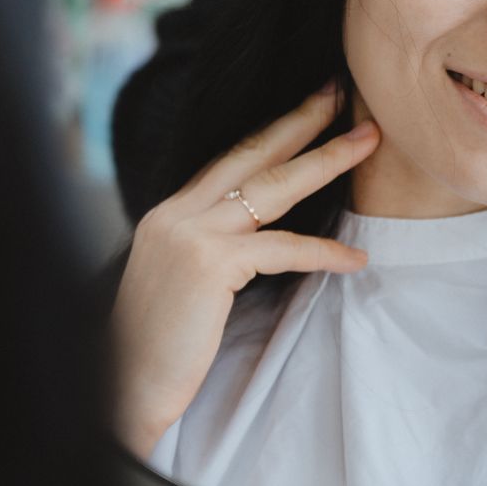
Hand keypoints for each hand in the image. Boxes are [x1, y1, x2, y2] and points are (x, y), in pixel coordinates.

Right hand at [111, 85, 379, 457]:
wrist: (121, 391)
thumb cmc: (159, 350)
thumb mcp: (182, 283)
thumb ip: (212, 250)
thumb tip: (258, 239)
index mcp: (169, 214)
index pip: (229, 160)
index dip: (272, 132)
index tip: (308, 106)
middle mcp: (176, 213)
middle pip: (252, 155)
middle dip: (302, 121)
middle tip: (342, 94)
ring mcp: (189, 234)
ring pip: (272, 187)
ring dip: (325, 161)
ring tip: (365, 143)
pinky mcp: (207, 264)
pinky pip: (280, 248)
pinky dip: (322, 252)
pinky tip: (354, 259)